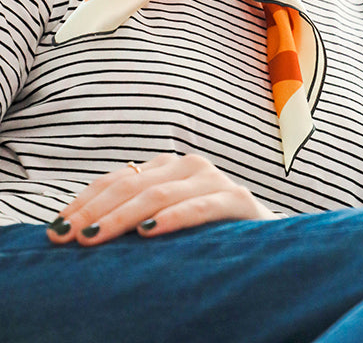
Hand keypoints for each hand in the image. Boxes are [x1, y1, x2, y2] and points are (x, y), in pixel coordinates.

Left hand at [46, 153, 276, 245]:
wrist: (264, 240)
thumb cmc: (206, 233)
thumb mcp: (164, 219)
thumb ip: (134, 214)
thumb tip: (78, 230)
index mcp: (167, 167)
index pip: (115, 180)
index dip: (83, 203)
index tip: (55, 229)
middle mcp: (188, 165)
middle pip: (130, 186)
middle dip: (93, 213)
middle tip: (66, 238)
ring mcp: (213, 179)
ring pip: (157, 195)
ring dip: (120, 218)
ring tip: (93, 238)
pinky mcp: (237, 198)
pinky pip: (199, 207)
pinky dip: (171, 218)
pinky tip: (147, 232)